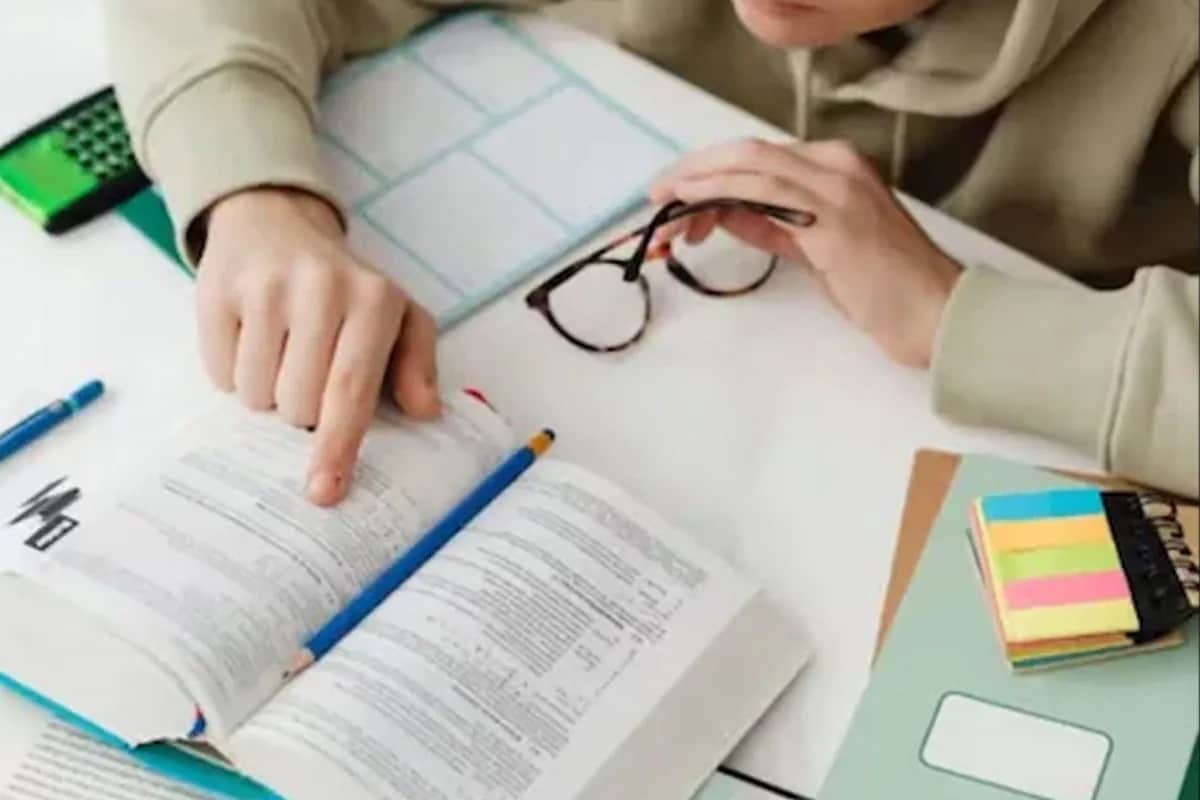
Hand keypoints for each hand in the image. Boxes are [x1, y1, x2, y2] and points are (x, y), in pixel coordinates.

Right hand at [198, 188, 440, 505]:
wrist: (274, 222)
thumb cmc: (346, 287)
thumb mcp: (398, 314)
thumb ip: (417, 363)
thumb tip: (425, 410)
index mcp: (373, 300)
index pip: (352, 389)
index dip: (338, 446)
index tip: (324, 490)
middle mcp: (320, 288)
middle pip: (299, 404)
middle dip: (302, 413)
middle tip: (309, 377)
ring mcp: (264, 288)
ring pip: (256, 394)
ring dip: (266, 394)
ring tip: (281, 355)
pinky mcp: (217, 291)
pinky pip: (219, 374)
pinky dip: (233, 373)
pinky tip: (251, 340)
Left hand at [650, 139, 962, 366]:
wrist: (936, 314)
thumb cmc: (884, 289)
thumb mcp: (818, 248)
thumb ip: (775, 224)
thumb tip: (727, 213)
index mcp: (838, 166)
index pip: (759, 157)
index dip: (710, 171)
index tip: (677, 194)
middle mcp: (837, 165)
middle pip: (746, 152)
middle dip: (694, 171)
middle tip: (656, 195)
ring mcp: (836, 187)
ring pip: (749, 165)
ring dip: (697, 183)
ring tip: (662, 205)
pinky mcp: (831, 219)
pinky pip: (763, 193)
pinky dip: (719, 193)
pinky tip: (691, 206)